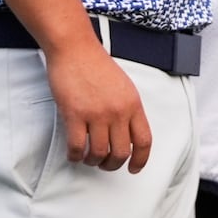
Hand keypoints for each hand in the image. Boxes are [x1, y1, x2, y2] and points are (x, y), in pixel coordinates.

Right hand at [43, 43, 152, 173]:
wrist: (75, 48)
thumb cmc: (96, 64)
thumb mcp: (123, 86)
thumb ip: (127, 109)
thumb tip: (126, 134)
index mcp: (133, 103)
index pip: (144, 140)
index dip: (141, 160)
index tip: (134, 168)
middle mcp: (118, 111)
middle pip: (122, 152)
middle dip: (113, 164)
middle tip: (104, 163)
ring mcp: (97, 113)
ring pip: (99, 153)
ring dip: (93, 161)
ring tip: (88, 158)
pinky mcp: (75, 114)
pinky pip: (77, 147)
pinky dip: (75, 155)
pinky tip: (74, 153)